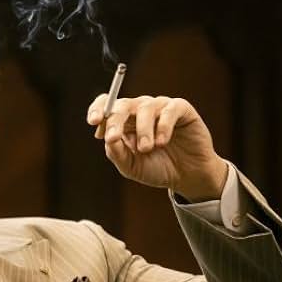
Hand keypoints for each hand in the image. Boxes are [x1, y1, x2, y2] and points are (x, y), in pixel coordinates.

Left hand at [86, 95, 229, 201]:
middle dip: (115, 121)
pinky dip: (164, 125)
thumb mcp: (132, 166)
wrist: (187, 177)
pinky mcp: (181, 109)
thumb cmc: (158, 169)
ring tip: (146, 149)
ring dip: (142, 129)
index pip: (106, 105)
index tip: (93, 122)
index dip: (98, 109)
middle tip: (113, 138)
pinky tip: (162, 141)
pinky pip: (170, 109)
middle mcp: (141, 110)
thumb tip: (106, 137)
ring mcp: (161, 108)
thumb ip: (117, 153)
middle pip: (122, 105)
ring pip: (145, 108)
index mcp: (125, 122)